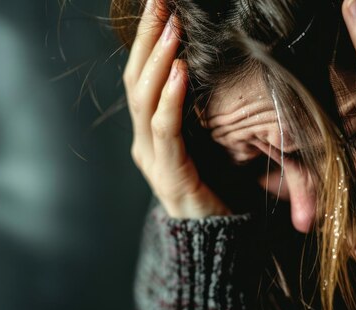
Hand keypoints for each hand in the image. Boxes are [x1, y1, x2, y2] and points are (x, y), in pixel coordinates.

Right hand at [124, 0, 229, 217]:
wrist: (217, 240)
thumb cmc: (218, 187)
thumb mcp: (210, 141)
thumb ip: (201, 112)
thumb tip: (211, 69)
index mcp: (151, 133)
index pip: (141, 77)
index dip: (147, 40)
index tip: (158, 5)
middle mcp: (144, 142)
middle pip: (136, 81)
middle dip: (148, 39)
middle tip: (159, 2)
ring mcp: (152, 158)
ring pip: (145, 101)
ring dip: (158, 60)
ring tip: (172, 26)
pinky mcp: (170, 175)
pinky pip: (166, 131)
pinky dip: (170, 99)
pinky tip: (178, 72)